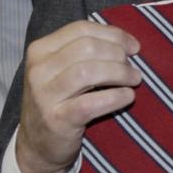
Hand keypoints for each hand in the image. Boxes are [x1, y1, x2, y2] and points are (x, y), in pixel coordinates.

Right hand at [16, 20, 141, 172]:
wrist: (38, 143)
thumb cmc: (60, 100)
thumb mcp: (64, 70)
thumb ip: (87, 52)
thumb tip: (129, 43)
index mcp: (40, 50)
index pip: (81, 29)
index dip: (113, 35)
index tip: (134, 47)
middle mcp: (38, 70)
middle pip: (87, 47)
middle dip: (118, 54)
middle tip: (133, 68)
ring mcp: (44, 95)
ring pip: (88, 72)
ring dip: (120, 73)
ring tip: (133, 80)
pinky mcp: (56, 119)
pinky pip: (91, 103)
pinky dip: (115, 97)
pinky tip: (127, 97)